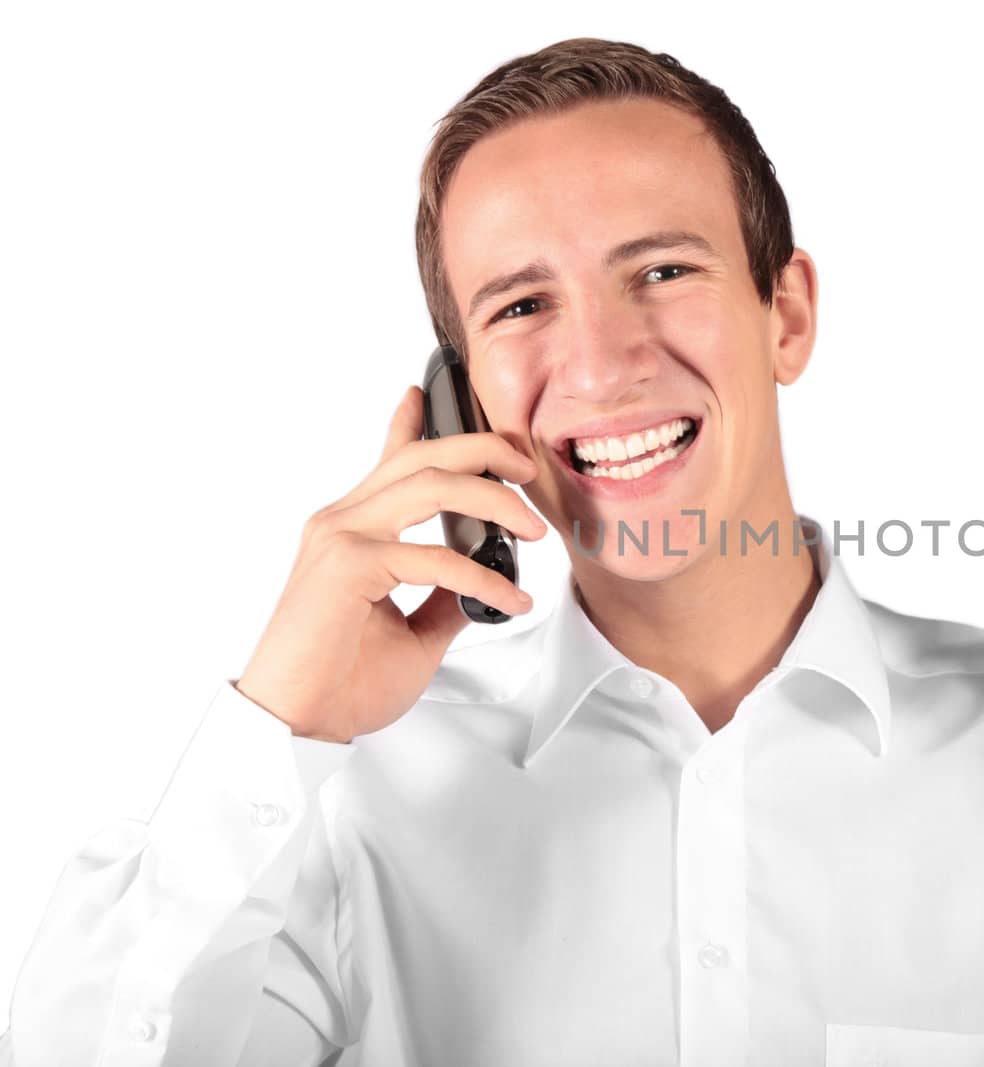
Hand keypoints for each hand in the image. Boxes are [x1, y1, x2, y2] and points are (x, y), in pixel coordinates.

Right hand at [236, 386, 548, 742]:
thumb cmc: (341, 681)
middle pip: (422, 457)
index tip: (430, 393)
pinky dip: (483, 578)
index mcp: (353, 529)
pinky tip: (510, 602)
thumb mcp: (414, 632)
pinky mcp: (347, 567)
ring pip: (430, 485)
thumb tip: (481, 582)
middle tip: (527, 470)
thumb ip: (444, 598)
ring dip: (494, 501)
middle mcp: (343, 521)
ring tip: (533, 530)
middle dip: (484, 451)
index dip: (410, 421)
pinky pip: (434, 558)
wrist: (296, 723)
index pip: (388, 460)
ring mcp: (342, 538)